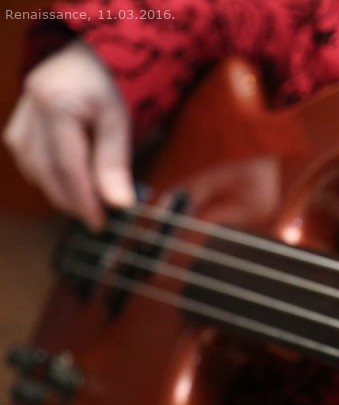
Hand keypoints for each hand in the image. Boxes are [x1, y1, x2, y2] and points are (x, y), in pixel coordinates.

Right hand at [4, 40, 134, 230]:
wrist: (98, 51)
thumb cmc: (116, 81)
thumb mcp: (122, 120)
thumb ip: (115, 162)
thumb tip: (119, 204)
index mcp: (56, 105)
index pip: (67, 167)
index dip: (83, 200)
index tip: (99, 224)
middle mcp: (31, 107)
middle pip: (44, 169)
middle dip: (68, 200)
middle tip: (94, 220)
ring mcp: (22, 109)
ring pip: (30, 163)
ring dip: (54, 189)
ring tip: (82, 205)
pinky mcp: (22, 114)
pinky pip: (25, 152)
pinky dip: (44, 172)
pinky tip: (64, 183)